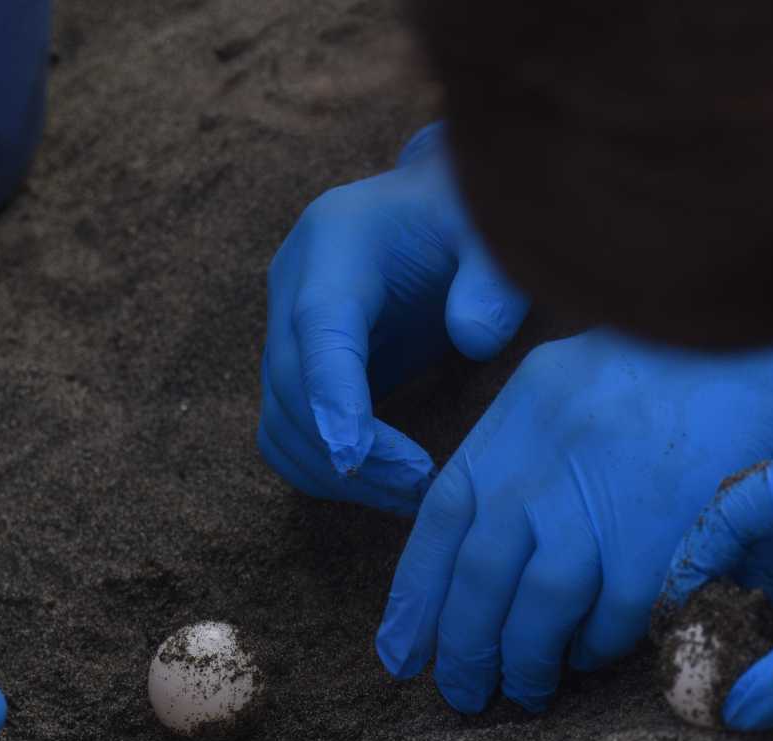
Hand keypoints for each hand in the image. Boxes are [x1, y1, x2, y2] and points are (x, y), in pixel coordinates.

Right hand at [257, 122, 530, 513]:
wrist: (434, 210)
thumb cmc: (466, 220)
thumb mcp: (490, 234)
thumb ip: (491, 281)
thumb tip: (474, 339)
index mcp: (334, 244)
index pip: (318, 328)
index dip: (331, 396)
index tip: (356, 457)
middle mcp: (292, 287)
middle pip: (291, 387)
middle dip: (347, 450)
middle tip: (420, 487)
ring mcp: (285, 331)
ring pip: (281, 422)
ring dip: (334, 473)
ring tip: (411, 497)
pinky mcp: (296, 369)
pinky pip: (287, 434)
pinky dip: (323, 471)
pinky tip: (382, 489)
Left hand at [376, 325, 772, 712]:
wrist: (767, 352)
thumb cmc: (669, 367)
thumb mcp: (564, 382)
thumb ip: (515, 449)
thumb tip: (476, 534)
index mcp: (513, 423)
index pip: (439, 522)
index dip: (414, 598)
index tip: (403, 652)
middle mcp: (543, 466)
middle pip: (479, 578)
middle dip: (463, 649)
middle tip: (464, 694)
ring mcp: (600, 506)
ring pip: (536, 610)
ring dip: (524, 662)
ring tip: (524, 689)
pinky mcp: (660, 543)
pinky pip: (611, 618)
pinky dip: (593, 648)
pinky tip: (587, 657)